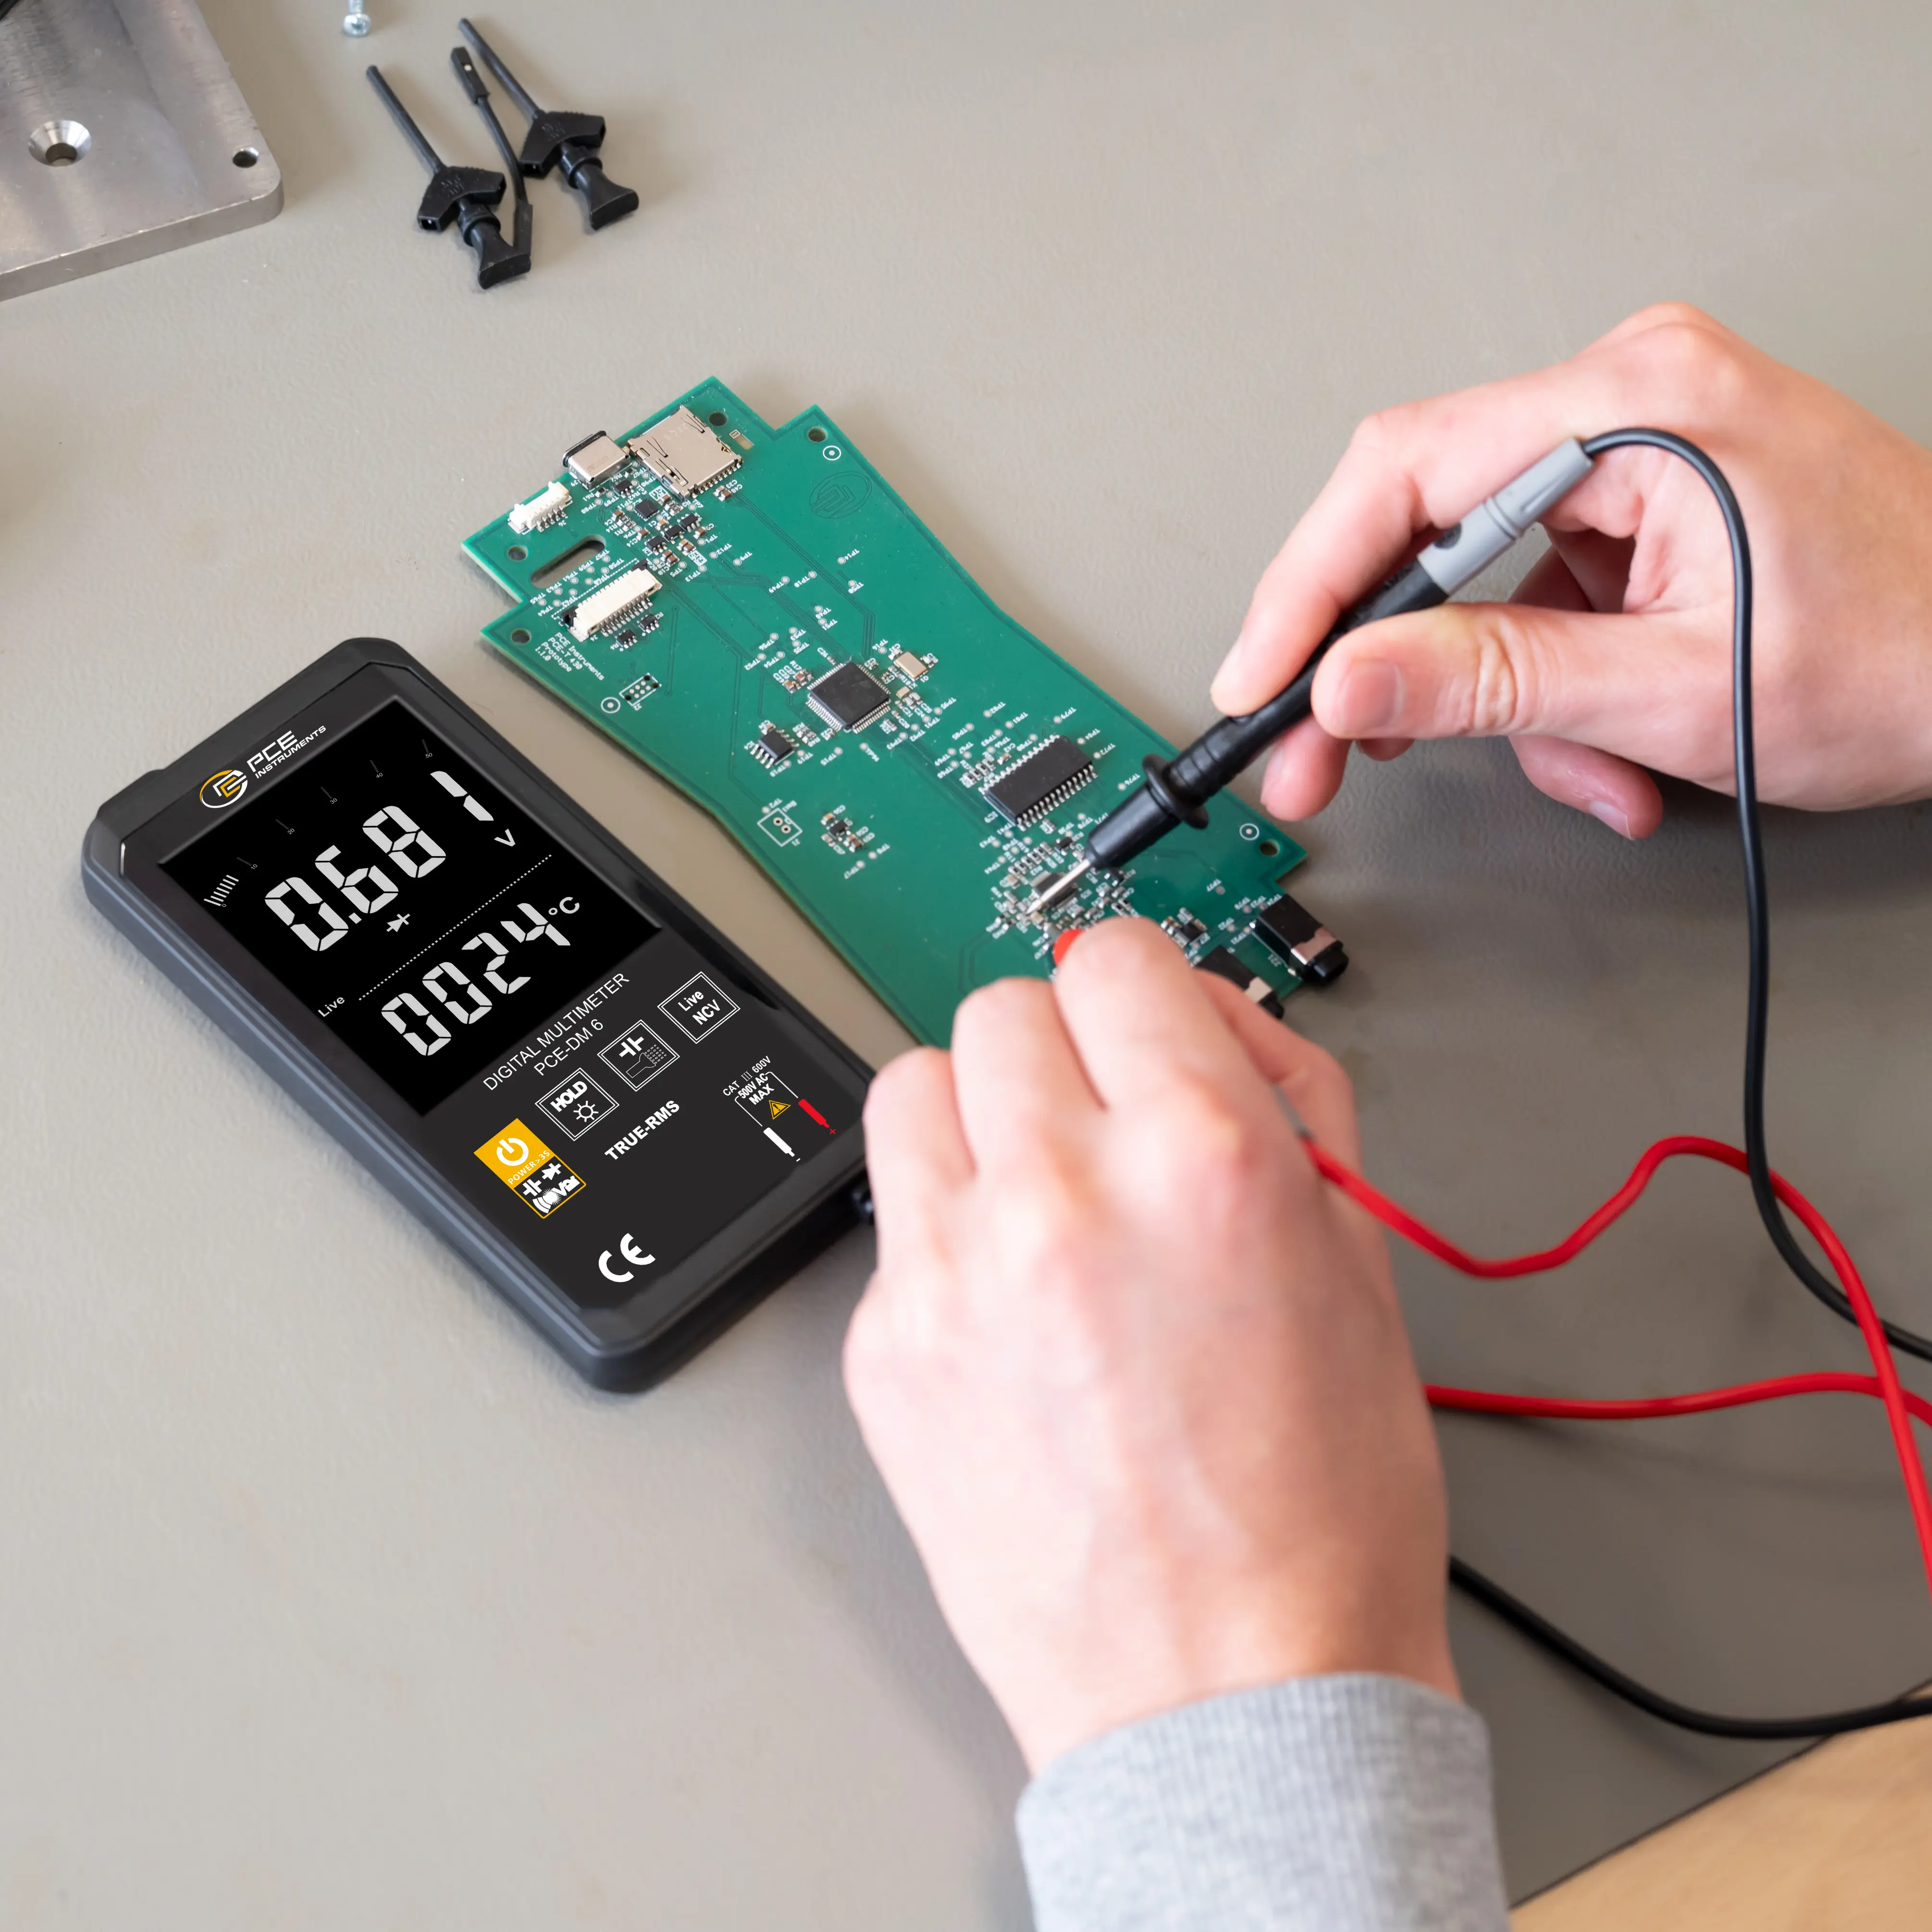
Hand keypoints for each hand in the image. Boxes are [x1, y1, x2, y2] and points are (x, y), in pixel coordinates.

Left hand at [843, 920, 1451, 1772]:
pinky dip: (947, 1232)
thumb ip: (1286, 1104)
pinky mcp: (887, 1352)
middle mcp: (1062, 1195)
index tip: (1147, 1029)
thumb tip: (1213, 1017)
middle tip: (1106, 1128)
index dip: (1144, 991)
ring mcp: (953, 1274)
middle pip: (1006, 1007)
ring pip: (916, 1084)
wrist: (1229, 1703)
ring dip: (979, 1117)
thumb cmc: (1316, 1517)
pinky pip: (894, 1219)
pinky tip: (1013, 1309)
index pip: (1118, 957)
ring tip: (1040, 1196)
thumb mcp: (1361, 1268)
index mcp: (1199, 1158)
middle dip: (1066, 1052)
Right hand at [1212, 303, 1931, 836]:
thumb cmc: (1913, 653)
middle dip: (1389, 662)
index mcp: (1639, 402)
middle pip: (1428, 521)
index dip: (1307, 588)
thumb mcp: (1673, 690)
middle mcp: (1635, 392)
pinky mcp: (1655, 495)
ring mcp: (1645, 441)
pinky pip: (1546, 589)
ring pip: (1486, 578)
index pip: (1402, 472)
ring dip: (1508, 697)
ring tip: (1587, 769)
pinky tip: (1613, 741)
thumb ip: (1490, 683)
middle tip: (1327, 754)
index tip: (1261, 681)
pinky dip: (1558, 681)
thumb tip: (1345, 682)